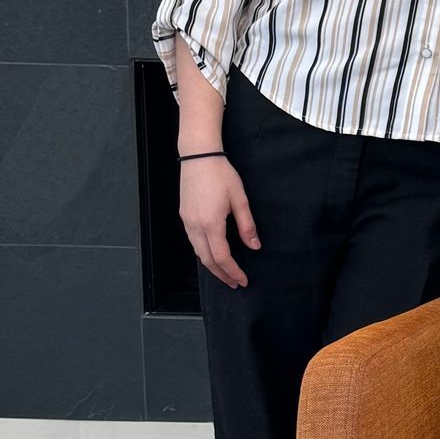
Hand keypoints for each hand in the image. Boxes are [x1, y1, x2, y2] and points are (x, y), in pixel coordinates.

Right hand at [179, 157, 258, 288]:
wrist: (199, 155)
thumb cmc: (221, 174)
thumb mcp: (240, 199)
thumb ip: (247, 225)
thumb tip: (254, 246)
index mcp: (210, 224)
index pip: (222, 257)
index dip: (233, 271)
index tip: (243, 280)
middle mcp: (195, 226)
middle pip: (207, 260)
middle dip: (222, 274)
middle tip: (235, 283)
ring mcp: (187, 221)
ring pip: (198, 252)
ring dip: (212, 265)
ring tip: (225, 273)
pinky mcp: (184, 215)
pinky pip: (193, 241)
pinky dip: (204, 253)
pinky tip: (213, 254)